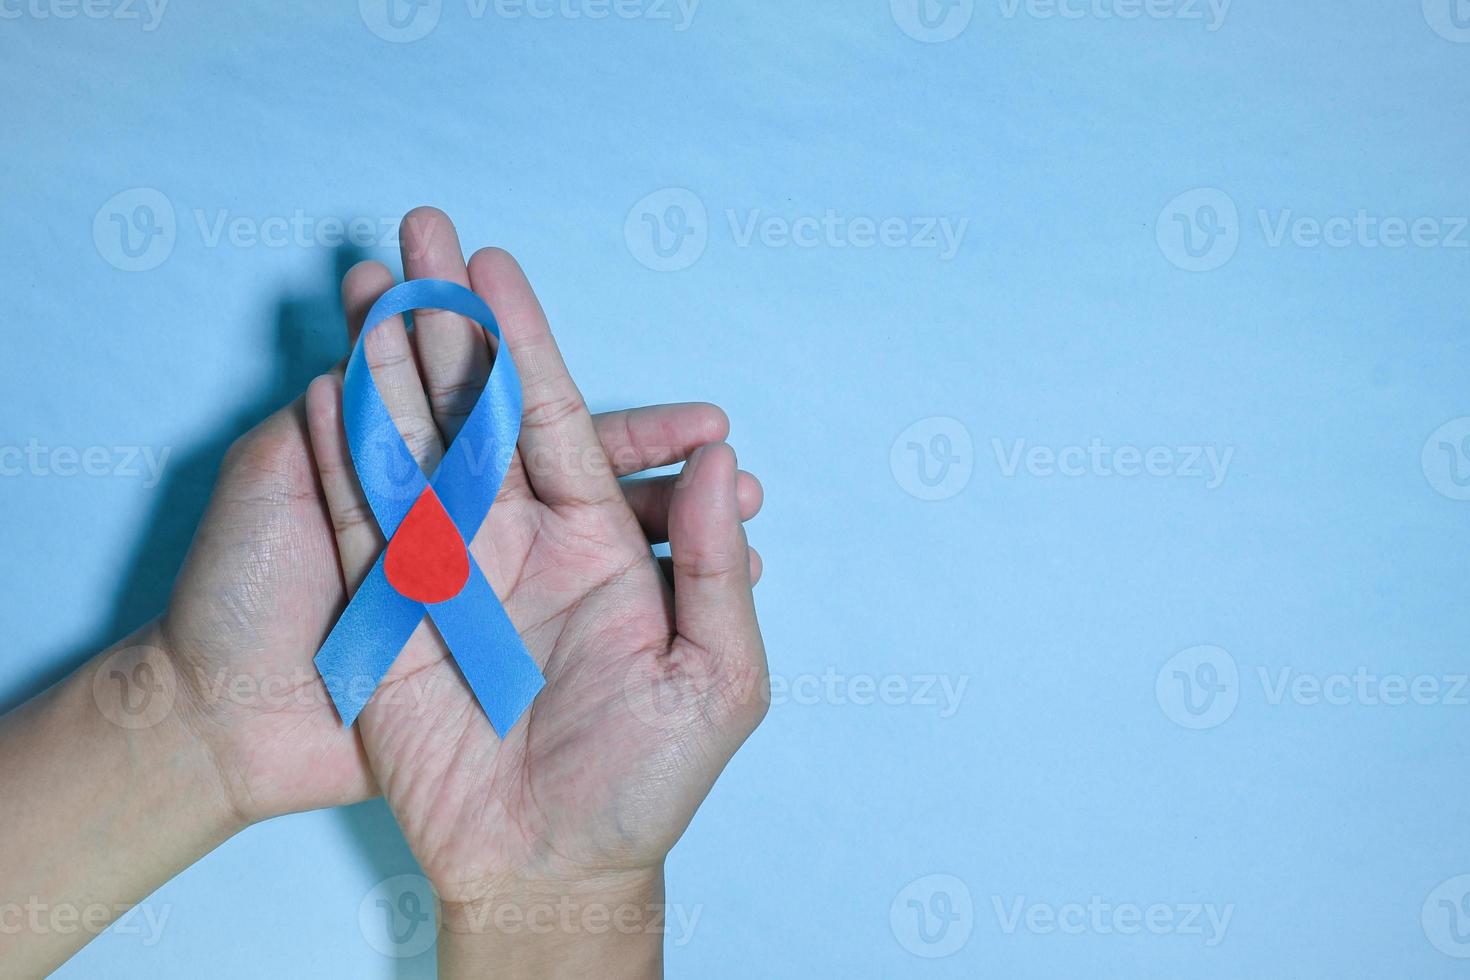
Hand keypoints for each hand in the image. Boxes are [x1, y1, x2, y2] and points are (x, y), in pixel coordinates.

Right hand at [303, 210, 769, 945]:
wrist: (554, 867)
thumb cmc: (646, 783)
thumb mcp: (715, 678)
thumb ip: (717, 570)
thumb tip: (728, 464)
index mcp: (597, 543)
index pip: (557, 422)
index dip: (526, 344)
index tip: (499, 269)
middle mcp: (519, 541)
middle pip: (476, 414)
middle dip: (449, 327)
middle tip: (424, 233)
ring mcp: (450, 573)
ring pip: (413, 452)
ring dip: (389, 372)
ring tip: (369, 287)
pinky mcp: (394, 615)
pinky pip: (365, 525)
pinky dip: (344, 459)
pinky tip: (329, 386)